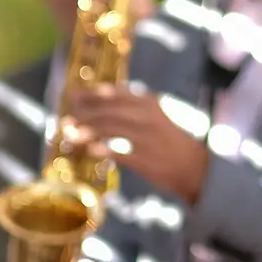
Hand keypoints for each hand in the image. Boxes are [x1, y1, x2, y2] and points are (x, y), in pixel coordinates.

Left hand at [63, 82, 209, 204]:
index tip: (74, 96)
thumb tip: (99, 105)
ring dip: (86, 132)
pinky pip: (116, 152)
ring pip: (109, 129)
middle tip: (67, 120)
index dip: (92, 94)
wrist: (194, 167)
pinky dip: (100, 150)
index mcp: (149, 103)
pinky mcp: (144, 159)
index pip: (116, 94)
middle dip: (84, 114)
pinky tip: (88, 151)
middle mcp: (146, 117)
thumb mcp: (155, 117)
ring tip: (71, 135)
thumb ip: (130, 109)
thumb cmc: (170, 141)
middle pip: (108, 111)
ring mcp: (145, 138)